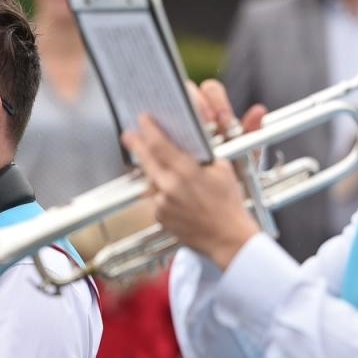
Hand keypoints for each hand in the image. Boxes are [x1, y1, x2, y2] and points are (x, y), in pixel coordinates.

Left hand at [126, 80, 265, 268]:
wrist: (227, 238)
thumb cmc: (228, 204)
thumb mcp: (222, 170)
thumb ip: (203, 156)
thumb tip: (190, 143)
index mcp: (187, 172)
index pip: (160, 145)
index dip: (148, 129)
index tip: (143, 119)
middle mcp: (170, 187)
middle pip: (145, 159)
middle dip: (135, 144)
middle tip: (128, 134)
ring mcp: (163, 204)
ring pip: (149, 180)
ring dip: (152, 172)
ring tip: (161, 169)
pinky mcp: (160, 217)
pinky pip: (155, 199)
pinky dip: (160, 192)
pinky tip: (173, 194)